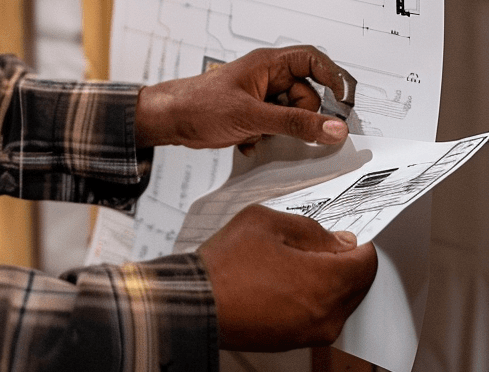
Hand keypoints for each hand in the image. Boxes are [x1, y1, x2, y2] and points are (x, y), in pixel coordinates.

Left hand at [134, 45, 355, 149]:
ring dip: (282, 131)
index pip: (313, 60)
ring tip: (259, 133)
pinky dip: (268, 138)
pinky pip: (278, 127)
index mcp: (268, 63)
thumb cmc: (199, 104)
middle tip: (287, 129)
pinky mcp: (255, 114)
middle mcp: (268, 77)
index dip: (334, 77)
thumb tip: (334, 128)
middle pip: (308, 94)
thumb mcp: (253, 117)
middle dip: (302, 117)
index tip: (346, 102)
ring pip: (293, 114)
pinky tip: (248, 140)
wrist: (170, 119)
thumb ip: (296, 124)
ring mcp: (261, 96)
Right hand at [197, 205, 377, 350]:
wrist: (198, 303)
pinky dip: (313, 295)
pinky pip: (321, 314)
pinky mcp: (297, 341)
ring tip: (293, 259)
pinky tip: (284, 279)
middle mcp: (326, 315)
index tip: (343, 232)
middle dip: (344, 260)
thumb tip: (336, 240)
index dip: (357, 241)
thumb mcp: (265, 222)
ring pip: (340, 300)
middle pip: (358, 284)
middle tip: (316, 242)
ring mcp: (312, 333)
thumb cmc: (225, 265)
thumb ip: (309, 228)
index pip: (366, 262)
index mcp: (324, 283)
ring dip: (328, 278)